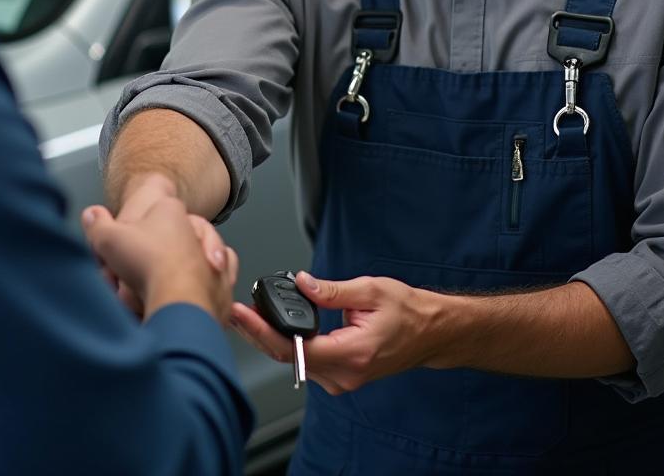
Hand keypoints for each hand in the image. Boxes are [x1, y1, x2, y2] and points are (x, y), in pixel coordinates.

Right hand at [82, 196, 238, 323]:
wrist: (180, 301)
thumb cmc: (147, 264)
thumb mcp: (109, 240)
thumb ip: (98, 225)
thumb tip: (90, 213)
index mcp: (171, 210)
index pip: (157, 208)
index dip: (138, 224)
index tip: (127, 242)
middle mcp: (197, 230)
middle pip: (179, 233)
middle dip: (163, 246)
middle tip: (142, 265)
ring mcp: (215, 258)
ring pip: (204, 253)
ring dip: (191, 262)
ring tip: (167, 280)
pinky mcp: (223, 286)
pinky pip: (219, 280)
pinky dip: (208, 284)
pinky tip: (192, 293)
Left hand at [230, 272, 442, 394]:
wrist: (430, 332)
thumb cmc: (407, 311)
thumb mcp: (371, 290)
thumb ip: (333, 289)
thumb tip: (301, 283)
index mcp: (353, 353)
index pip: (296, 348)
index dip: (263, 331)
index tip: (242, 314)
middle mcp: (345, 374)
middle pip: (288, 358)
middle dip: (258, 333)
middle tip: (233, 310)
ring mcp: (341, 380)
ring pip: (294, 362)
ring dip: (269, 339)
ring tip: (246, 314)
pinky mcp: (339, 376)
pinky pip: (305, 362)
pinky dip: (286, 344)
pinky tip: (271, 327)